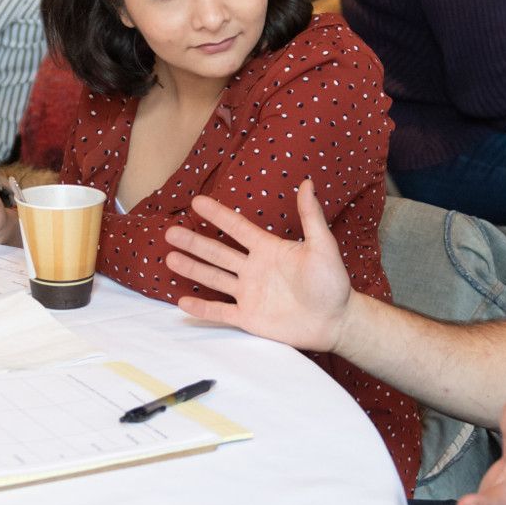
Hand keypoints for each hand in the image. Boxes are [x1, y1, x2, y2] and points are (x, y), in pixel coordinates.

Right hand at [162, 179, 353, 353]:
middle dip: (194, 242)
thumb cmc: (332, 283)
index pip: (238, 228)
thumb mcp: (323, 246)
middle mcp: (254, 269)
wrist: (335, 321)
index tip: (197, 201)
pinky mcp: (249, 317)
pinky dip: (202, 309)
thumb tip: (308, 183)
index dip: (218, 215)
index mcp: (268, 249)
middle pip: (218, 252)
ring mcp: (249, 293)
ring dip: (193, 269)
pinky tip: (182, 302)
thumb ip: (311, 217)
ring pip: (214, 279)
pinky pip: (221, 312)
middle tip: (170, 232)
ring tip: (170, 258)